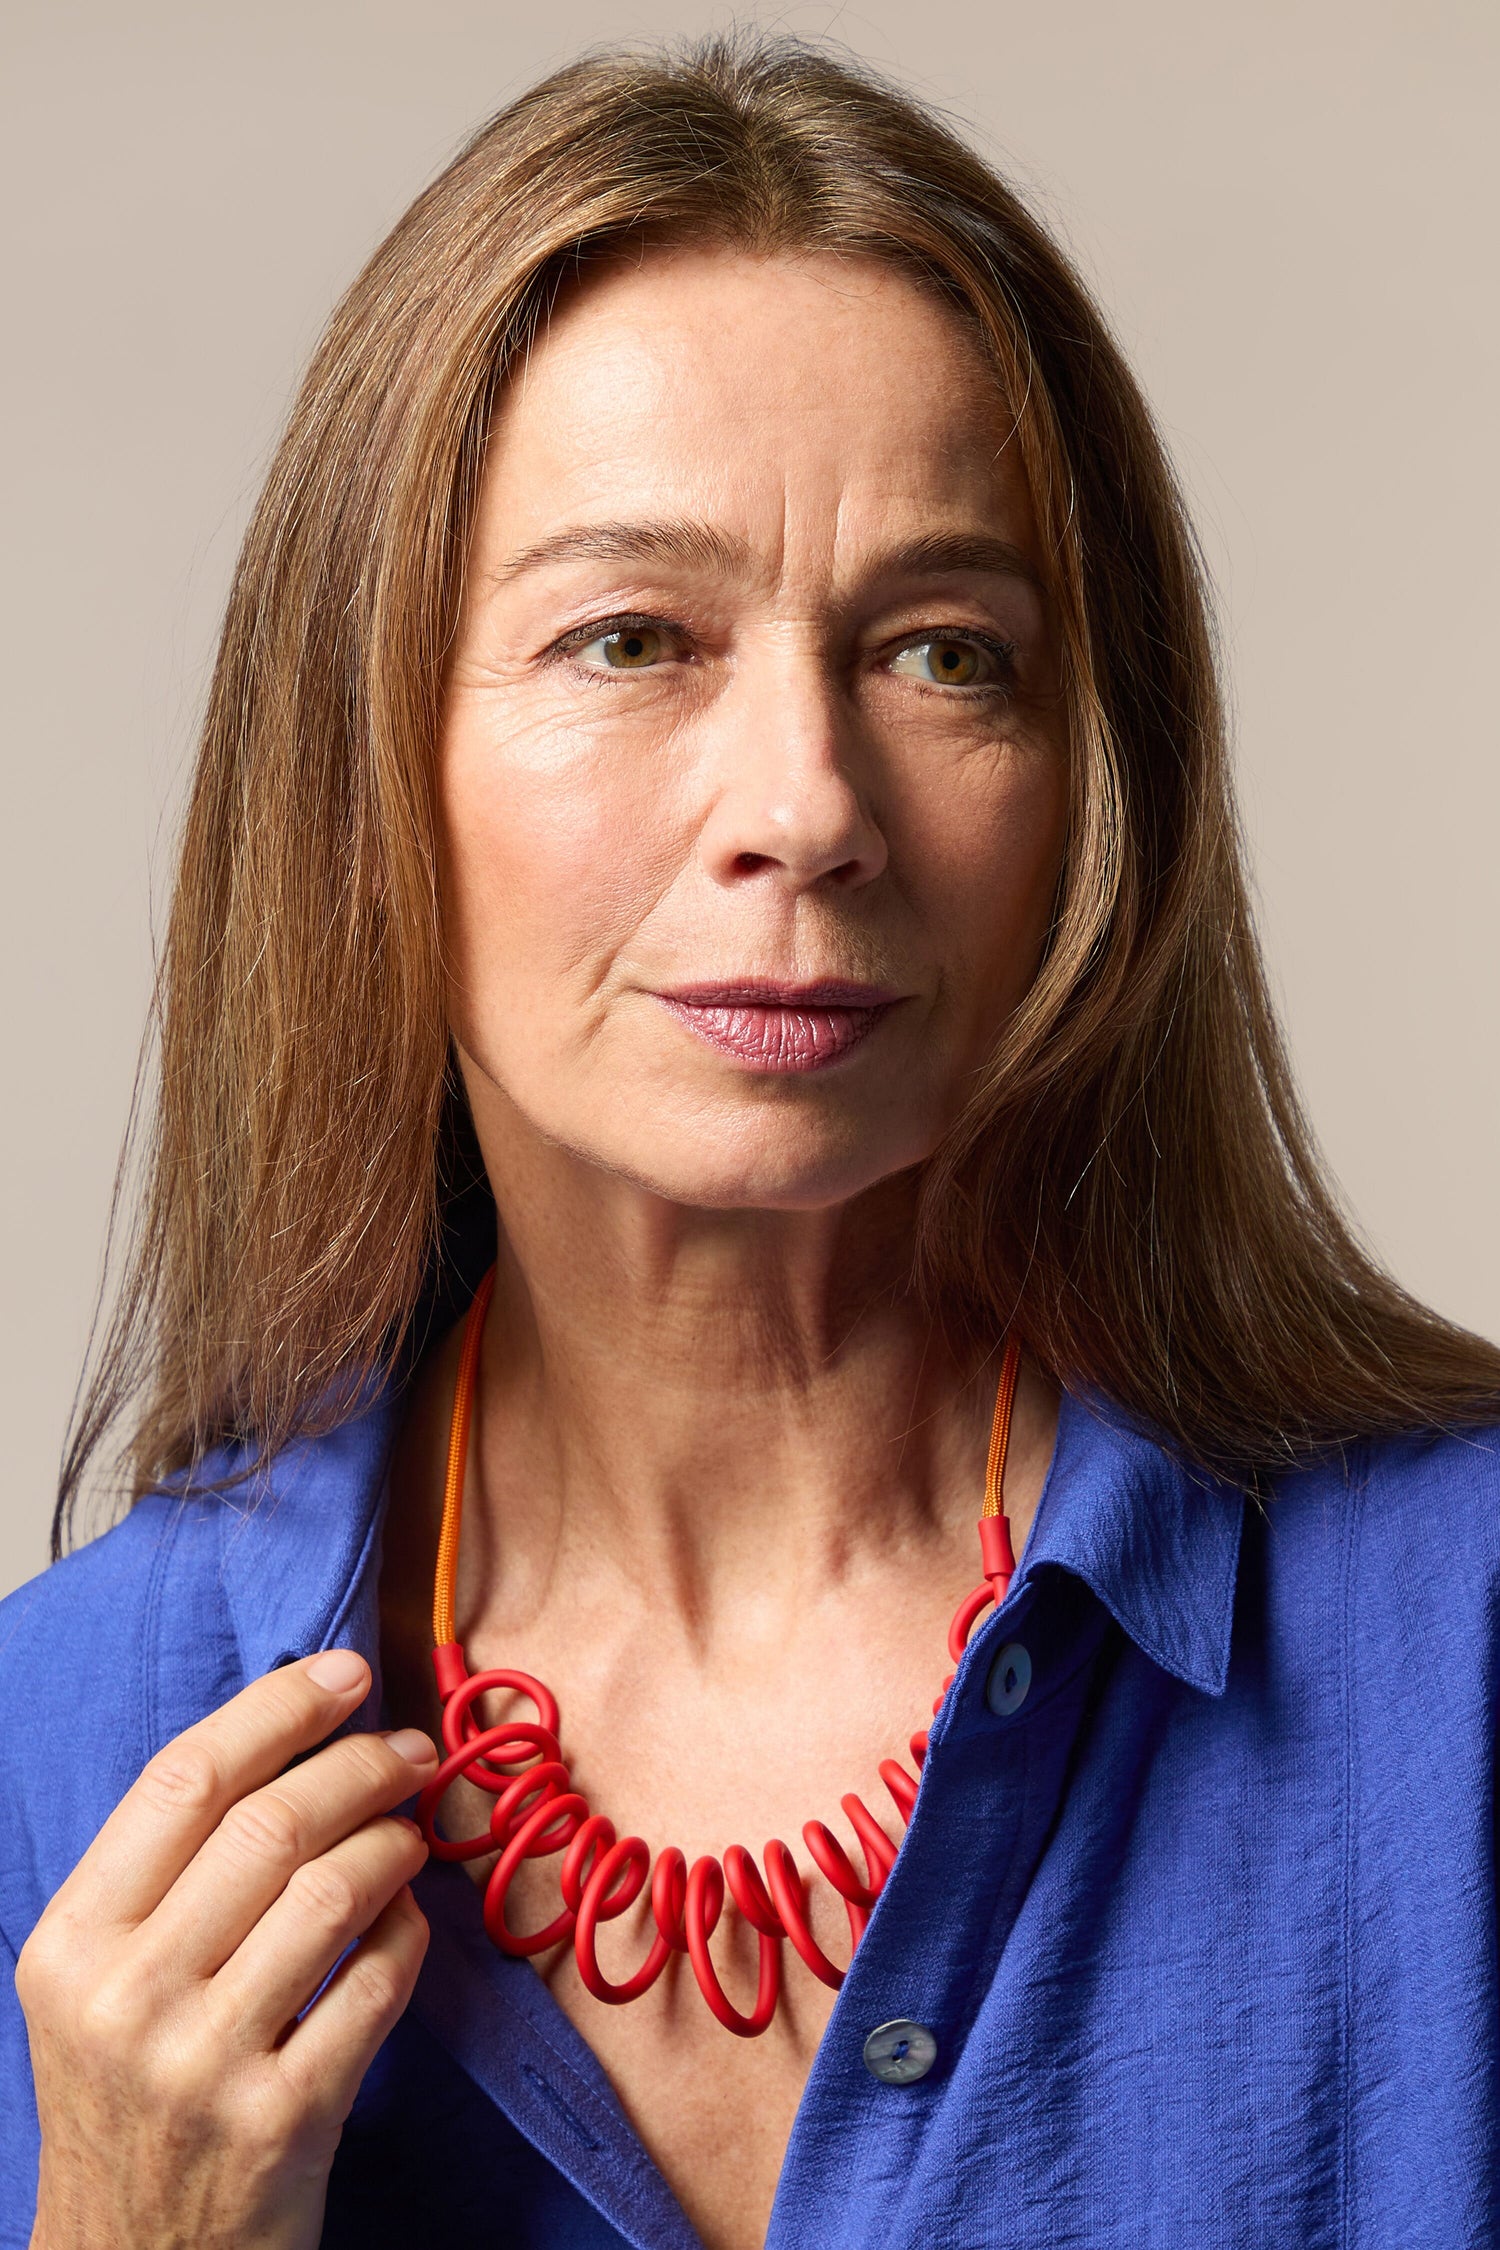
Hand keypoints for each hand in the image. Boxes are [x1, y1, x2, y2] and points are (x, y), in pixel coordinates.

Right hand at [16, 1649, 437, 2249]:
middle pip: (271, 1824)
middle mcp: (128, 1999)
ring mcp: (205, 2064)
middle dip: (360, 1765)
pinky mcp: (286, 2120)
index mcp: (72, 1946)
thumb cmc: (131, 2107)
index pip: (185, 1779)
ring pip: (335, 1891)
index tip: (345, 1674)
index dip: (278, 1710)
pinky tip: (406, 1922)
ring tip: (411, 1834)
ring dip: (395, 1842)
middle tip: (410, 1751)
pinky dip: (409, 1933)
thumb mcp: (98, 1991)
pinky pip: (377, 1981)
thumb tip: (287, 1738)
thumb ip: (166, 1878)